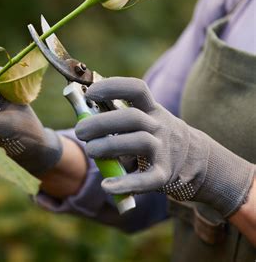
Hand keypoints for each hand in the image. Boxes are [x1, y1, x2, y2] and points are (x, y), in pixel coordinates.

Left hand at [75, 77, 254, 216]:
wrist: (194, 160)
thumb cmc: (152, 136)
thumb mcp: (140, 120)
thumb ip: (114, 114)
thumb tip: (79, 104)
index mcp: (151, 109)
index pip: (136, 89)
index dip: (113, 87)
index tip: (90, 92)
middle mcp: (160, 126)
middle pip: (133, 117)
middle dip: (102, 122)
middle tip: (80, 130)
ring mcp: (164, 150)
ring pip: (140, 142)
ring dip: (110, 145)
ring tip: (90, 150)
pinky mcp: (165, 175)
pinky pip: (147, 179)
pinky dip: (126, 183)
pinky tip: (106, 185)